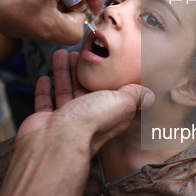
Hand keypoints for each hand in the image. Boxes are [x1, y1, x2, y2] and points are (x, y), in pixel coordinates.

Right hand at [0, 54, 153, 195]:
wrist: (55, 143)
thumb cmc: (89, 123)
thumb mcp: (121, 102)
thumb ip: (134, 95)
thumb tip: (150, 95)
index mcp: (109, 112)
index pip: (110, 91)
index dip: (106, 74)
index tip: (100, 56)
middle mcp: (88, 117)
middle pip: (85, 87)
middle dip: (82, 69)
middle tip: (77, 52)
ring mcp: (66, 120)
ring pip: (65, 90)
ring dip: (64, 72)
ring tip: (60, 54)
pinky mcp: (47, 121)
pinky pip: (46, 102)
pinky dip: (46, 90)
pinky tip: (45, 77)